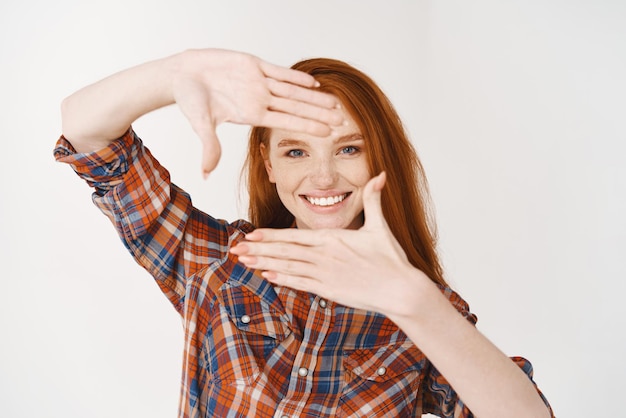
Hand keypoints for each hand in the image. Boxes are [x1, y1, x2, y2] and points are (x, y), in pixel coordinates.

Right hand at [172, 49, 343, 176]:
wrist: (181, 74)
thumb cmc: (189, 99)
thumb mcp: (200, 124)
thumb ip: (209, 147)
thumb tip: (205, 175)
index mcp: (252, 114)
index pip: (286, 122)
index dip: (308, 126)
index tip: (327, 133)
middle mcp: (260, 99)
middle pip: (296, 107)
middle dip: (319, 113)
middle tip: (342, 120)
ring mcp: (258, 82)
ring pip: (293, 90)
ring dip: (314, 96)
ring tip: (335, 102)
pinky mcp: (253, 64)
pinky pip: (279, 71)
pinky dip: (296, 76)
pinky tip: (314, 81)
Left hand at [230, 172, 428, 315]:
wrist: (401, 290)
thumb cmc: (391, 259)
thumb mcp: (381, 225)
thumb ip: (374, 199)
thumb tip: (381, 174)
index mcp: (333, 239)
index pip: (294, 236)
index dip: (270, 236)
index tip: (251, 235)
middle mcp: (324, 257)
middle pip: (285, 252)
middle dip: (259, 250)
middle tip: (235, 250)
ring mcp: (325, 276)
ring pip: (288, 269)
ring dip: (264, 265)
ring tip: (244, 263)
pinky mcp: (330, 291)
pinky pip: (301, 284)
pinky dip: (283, 280)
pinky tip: (267, 277)